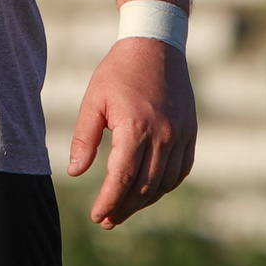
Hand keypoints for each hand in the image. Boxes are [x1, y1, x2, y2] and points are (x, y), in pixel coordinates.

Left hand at [67, 37, 197, 228]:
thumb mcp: (93, 101)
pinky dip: (164, 186)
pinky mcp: (190, 132)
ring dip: (143, 201)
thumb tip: (75, 172)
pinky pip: (180, 170)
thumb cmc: (119, 72)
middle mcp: (163, 135)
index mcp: (135, 127)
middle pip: (143, 187)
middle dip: (123, 207)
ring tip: (123, 209)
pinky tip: (148, 191)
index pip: (122, 177)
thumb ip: (84, 138)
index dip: (109, 201)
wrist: (156, 46)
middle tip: (106, 219)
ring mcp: (181, 135)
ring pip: (163, 183)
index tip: (96, 216)